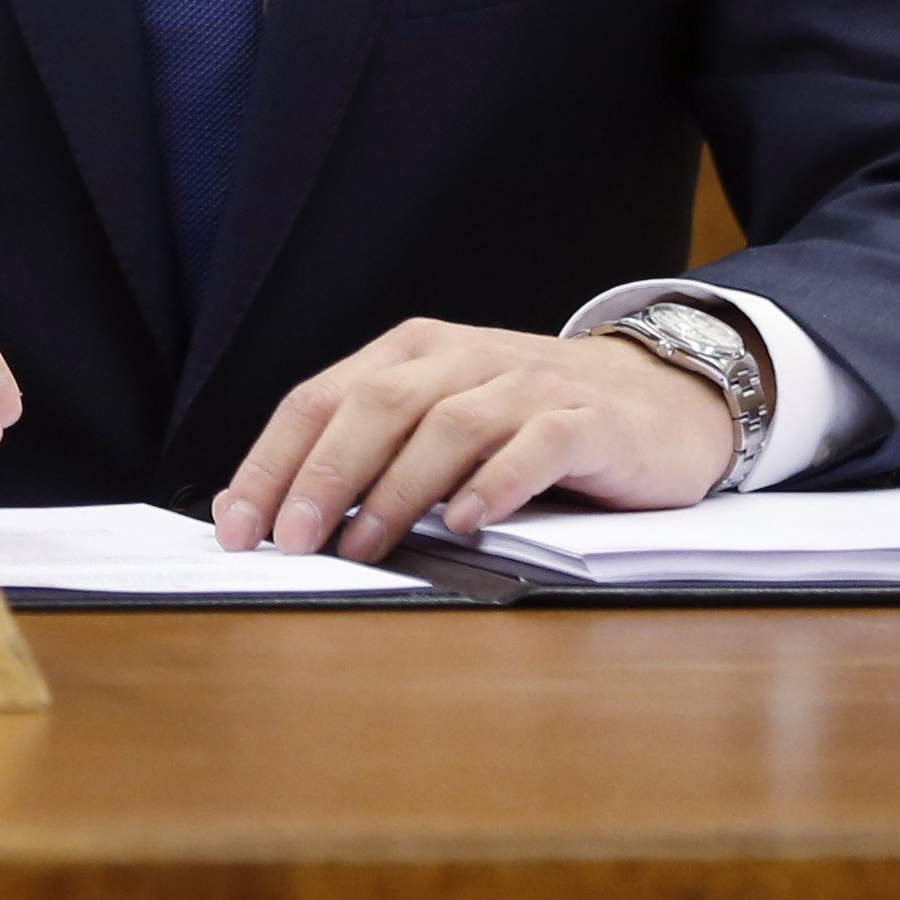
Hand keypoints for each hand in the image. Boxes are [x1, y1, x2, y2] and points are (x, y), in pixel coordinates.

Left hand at [213, 318, 738, 561]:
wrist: (660, 396)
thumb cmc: (531, 419)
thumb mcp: (442, 419)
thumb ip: (374, 451)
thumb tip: (285, 512)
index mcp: (411, 354)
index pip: (319, 399)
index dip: (272, 460)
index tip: (239, 522)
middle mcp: (461, 359)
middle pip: (373, 407)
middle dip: (322, 476)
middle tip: (291, 539)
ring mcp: (527, 386)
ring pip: (445, 427)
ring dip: (396, 491)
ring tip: (364, 546)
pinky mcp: (587, 422)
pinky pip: (534, 446)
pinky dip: (493, 483)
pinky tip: (465, 523)